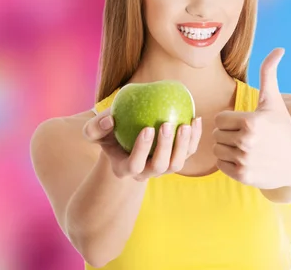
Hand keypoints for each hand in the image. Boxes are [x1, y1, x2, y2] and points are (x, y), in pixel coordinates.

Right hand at [83, 108, 201, 181]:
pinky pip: (189, 151)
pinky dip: (195, 137)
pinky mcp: (177, 158)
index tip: (147, 128)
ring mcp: (163, 168)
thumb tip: (110, 120)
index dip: (142, 150)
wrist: (126, 136)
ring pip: (177, 164)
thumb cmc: (109, 132)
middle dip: (165, 147)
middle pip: (159, 167)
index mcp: (126, 168)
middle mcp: (146, 172)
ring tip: (185, 124)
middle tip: (167, 124)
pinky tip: (195, 119)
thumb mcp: (95, 131)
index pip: (135, 165)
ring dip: (183, 145)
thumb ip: (94, 128)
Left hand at [212, 48, 290, 188]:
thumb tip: (279, 49)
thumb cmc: (282, 126)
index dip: (230, 120)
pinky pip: (220, 165)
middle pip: (216, 134)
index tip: (244, 122)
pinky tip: (245, 158)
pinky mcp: (242, 176)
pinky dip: (228, 162)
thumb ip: (269, 73)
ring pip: (217, 150)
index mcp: (250, 122)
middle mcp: (246, 142)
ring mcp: (244, 160)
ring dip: (227, 148)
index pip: (219, 119)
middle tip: (246, 136)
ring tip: (245, 146)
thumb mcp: (273, 101)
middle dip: (228, 133)